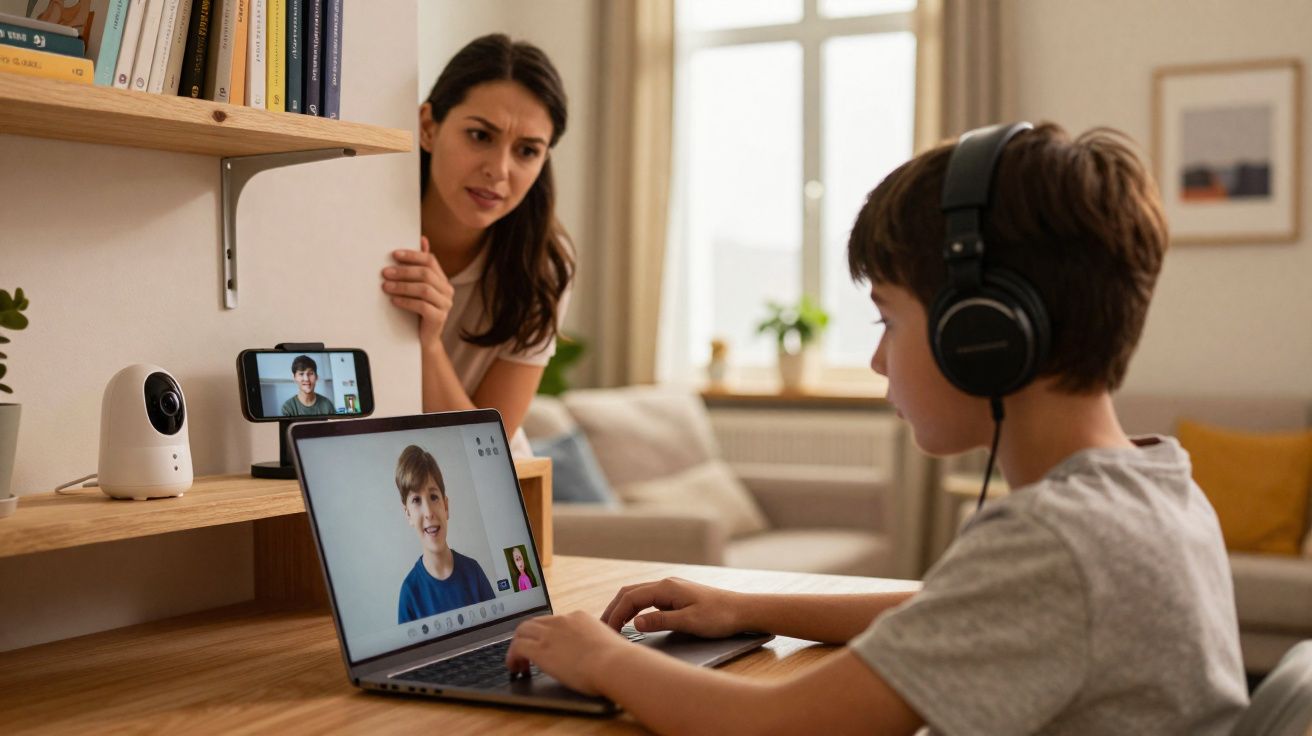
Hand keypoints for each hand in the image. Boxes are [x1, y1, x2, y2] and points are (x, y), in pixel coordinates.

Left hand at [381, 236, 453, 345]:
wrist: (425, 339)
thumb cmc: (420, 311)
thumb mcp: (420, 287)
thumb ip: (422, 266)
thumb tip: (422, 239)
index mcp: (443, 280)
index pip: (431, 261)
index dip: (412, 255)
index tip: (394, 254)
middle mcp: (447, 291)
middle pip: (426, 274)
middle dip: (403, 271)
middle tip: (385, 272)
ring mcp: (445, 305)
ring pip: (424, 289)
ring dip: (402, 286)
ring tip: (386, 287)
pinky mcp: (439, 318)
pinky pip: (422, 306)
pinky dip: (406, 302)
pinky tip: (394, 300)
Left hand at [505, 611, 627, 695]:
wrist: (613, 663)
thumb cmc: (617, 660)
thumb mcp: (607, 644)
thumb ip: (596, 644)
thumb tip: (596, 654)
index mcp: (579, 618)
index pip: (555, 621)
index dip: (547, 634)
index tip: (547, 646)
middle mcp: (562, 621)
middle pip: (535, 622)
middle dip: (528, 637)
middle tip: (526, 654)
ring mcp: (550, 633)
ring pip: (522, 631)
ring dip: (518, 646)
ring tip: (519, 663)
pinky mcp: (540, 649)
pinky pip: (517, 647)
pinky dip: (512, 657)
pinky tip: (516, 669)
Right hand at [600, 577, 744, 637]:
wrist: (742, 610)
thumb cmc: (719, 616)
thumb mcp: (689, 622)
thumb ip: (661, 621)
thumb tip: (634, 622)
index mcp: (666, 587)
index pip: (631, 598)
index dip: (615, 614)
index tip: (607, 631)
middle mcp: (666, 584)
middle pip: (629, 592)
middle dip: (613, 609)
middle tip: (602, 628)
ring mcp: (671, 589)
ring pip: (638, 594)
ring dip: (623, 608)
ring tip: (612, 625)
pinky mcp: (676, 596)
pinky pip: (648, 599)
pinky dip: (634, 608)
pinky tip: (633, 620)